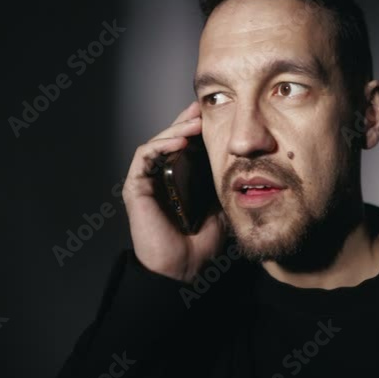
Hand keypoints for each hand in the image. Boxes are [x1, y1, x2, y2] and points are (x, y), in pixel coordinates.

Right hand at [122, 100, 227, 282]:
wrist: (185, 268)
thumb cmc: (201, 244)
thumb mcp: (222, 207)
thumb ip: (225, 185)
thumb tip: (242, 162)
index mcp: (180, 179)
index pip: (185, 145)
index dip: (196, 126)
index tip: (213, 112)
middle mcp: (162, 177)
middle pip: (169, 138)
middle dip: (186, 120)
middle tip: (202, 108)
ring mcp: (148, 181)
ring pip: (156, 143)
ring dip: (175, 129)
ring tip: (195, 123)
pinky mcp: (136, 188)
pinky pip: (143, 157)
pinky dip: (160, 145)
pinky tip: (179, 141)